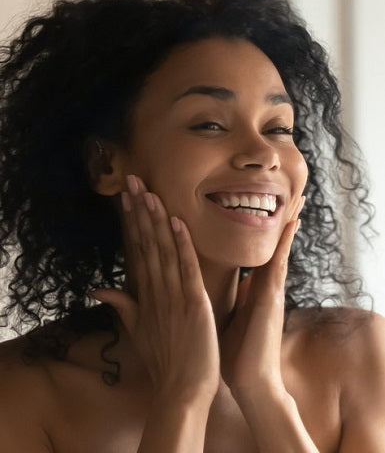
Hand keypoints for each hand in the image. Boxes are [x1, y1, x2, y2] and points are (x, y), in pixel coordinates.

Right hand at [92, 175, 219, 404]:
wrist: (182, 391)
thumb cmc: (164, 359)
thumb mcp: (138, 330)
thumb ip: (122, 305)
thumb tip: (98, 288)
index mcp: (145, 294)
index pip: (136, 250)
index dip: (132, 222)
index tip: (127, 197)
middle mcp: (156, 290)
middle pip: (145, 243)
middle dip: (139, 211)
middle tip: (132, 180)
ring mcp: (173, 296)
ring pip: (163, 251)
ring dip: (156, 220)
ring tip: (148, 192)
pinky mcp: (194, 304)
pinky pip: (187, 269)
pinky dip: (182, 245)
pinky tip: (177, 222)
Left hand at [220, 196, 304, 399]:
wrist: (249, 382)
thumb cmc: (234, 352)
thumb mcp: (226, 317)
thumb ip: (226, 298)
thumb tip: (220, 285)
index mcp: (251, 288)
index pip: (254, 251)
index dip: (258, 228)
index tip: (258, 205)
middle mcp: (263, 284)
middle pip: (270, 244)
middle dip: (277, 218)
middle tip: (290, 192)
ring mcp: (270, 290)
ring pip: (278, 247)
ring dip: (286, 222)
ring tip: (296, 197)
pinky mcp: (272, 298)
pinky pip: (279, 263)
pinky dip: (285, 242)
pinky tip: (291, 223)